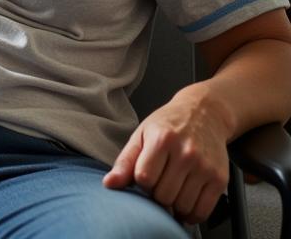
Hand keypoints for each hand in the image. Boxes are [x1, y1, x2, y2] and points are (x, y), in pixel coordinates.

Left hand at [103, 90, 229, 224]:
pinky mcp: (220, 180)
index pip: (144, 178)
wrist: (205, 113)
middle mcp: (185, 153)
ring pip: (182, 206)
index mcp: (162, 140)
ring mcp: (205, 168)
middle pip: (163, 195)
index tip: (144, 175)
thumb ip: (125, 161)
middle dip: (156, 194)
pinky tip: (185, 201)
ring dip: (173, 206)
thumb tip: (109, 184)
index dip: (140, 182)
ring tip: (172, 189)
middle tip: (159, 182)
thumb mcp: (142, 134)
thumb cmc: (169, 124)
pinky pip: (202, 211)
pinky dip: (191, 214)